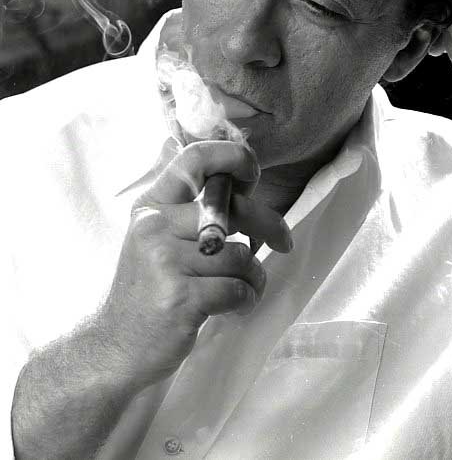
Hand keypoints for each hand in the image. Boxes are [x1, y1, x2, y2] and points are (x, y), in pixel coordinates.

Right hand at [95, 140, 292, 390]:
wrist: (113, 348)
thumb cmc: (149, 290)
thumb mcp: (157, 239)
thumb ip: (191, 213)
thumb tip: (245, 187)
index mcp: (152, 205)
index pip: (195, 158)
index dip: (233, 157)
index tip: (253, 172)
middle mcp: (154, 226)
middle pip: (233, 209)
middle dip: (269, 224)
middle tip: (284, 242)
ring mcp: (164, 262)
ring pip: (241, 256)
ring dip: (253, 277)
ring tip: (239, 290)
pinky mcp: (179, 298)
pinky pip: (237, 289)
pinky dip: (245, 300)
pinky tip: (233, 308)